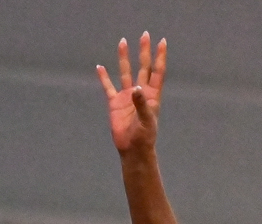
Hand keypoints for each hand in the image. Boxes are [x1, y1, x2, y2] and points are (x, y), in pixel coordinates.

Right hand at [96, 32, 165, 154]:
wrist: (133, 149)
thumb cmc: (145, 137)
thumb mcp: (146, 121)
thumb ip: (142, 104)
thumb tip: (136, 88)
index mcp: (152, 95)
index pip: (157, 72)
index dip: (159, 57)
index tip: (161, 42)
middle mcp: (140, 92)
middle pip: (142, 67)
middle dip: (143, 51)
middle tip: (144, 35)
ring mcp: (127, 97)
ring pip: (125, 72)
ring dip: (124, 58)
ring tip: (122, 42)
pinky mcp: (115, 103)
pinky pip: (108, 87)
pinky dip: (104, 77)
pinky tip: (100, 67)